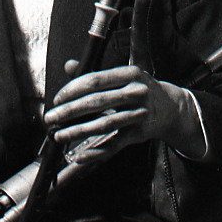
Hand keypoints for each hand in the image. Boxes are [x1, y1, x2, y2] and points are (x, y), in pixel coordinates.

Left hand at [44, 61, 205, 163]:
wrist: (171, 107)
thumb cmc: (140, 89)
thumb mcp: (122, 76)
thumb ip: (94, 73)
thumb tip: (69, 66)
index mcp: (129, 74)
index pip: (95, 80)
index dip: (72, 90)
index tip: (57, 99)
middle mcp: (136, 93)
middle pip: (97, 102)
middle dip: (69, 111)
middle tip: (51, 118)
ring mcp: (139, 114)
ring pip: (104, 125)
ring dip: (78, 132)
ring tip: (60, 135)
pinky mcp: (139, 134)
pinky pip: (114, 144)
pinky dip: (96, 152)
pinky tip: (80, 155)